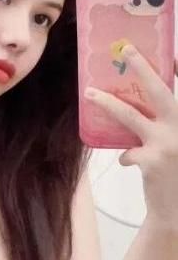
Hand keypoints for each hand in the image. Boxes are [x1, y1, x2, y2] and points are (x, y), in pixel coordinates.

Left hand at [85, 47, 177, 231]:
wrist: (176, 210)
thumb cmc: (175, 174)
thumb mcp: (173, 145)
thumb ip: (162, 127)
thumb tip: (137, 113)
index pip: (175, 89)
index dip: (167, 70)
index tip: (155, 52)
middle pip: (159, 91)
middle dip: (142, 68)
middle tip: (127, 49)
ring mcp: (168, 144)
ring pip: (131, 117)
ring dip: (108, 103)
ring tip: (90, 93)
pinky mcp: (152, 161)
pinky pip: (128, 152)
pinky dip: (126, 156)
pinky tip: (130, 163)